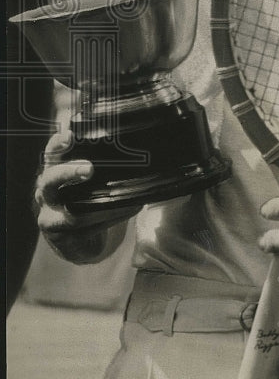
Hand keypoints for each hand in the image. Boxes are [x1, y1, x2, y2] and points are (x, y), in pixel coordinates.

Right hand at [35, 130, 140, 263]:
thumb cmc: (86, 203)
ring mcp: (49, 218)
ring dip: (103, 206)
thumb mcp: (88, 182)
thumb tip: (133, 148)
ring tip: (125, 198)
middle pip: (50, 180)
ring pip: (73, 213)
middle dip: (69, 173)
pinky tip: (130, 209)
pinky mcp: (61, 239)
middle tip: (89, 169)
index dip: (57, 145)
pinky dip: (111, 218)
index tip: (69, 135)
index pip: (51, 155)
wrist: (78, 243)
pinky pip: (87, 230)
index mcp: (52, 173)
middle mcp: (45, 194)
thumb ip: (99, 165)